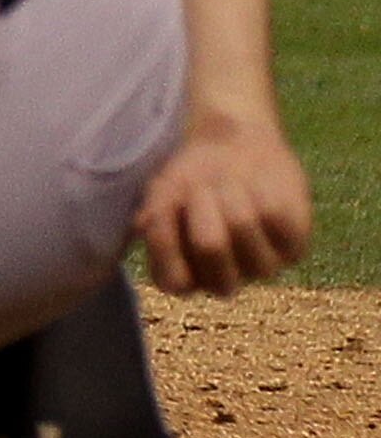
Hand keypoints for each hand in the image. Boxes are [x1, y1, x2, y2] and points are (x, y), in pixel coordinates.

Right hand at [139, 107, 314, 292]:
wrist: (236, 155)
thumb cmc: (190, 180)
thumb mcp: (161, 194)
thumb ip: (152, 215)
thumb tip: (142, 225)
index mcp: (184, 278)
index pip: (175, 280)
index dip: (167, 236)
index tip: (165, 204)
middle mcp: (223, 281)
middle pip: (210, 245)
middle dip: (200, 201)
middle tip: (199, 184)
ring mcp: (261, 268)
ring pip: (242, 224)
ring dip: (228, 189)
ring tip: (227, 180)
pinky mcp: (295, 248)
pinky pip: (272, 212)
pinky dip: (257, 187)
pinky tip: (256, 187)